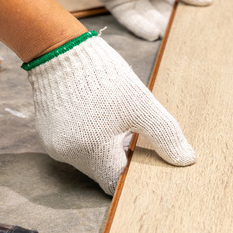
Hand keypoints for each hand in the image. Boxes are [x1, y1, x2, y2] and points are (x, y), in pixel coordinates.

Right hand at [26, 33, 194, 194]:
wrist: (61, 50)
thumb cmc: (104, 76)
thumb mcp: (142, 105)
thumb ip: (165, 135)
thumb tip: (186, 159)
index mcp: (93, 151)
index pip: (116, 182)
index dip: (133, 174)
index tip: (144, 159)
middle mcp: (69, 155)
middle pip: (102, 172)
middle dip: (119, 159)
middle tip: (133, 136)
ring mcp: (54, 146)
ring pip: (88, 160)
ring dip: (104, 149)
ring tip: (115, 124)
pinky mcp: (46, 135)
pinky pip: (73, 147)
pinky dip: (88, 140)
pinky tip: (97, 119)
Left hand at [86, 0, 211, 40]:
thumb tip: (207, 0)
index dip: (185, 6)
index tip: (198, 19)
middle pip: (162, 8)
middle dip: (172, 20)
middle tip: (186, 34)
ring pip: (147, 15)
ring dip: (158, 26)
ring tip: (171, 37)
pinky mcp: (115, 3)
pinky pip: (129, 19)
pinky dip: (141, 27)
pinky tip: (153, 34)